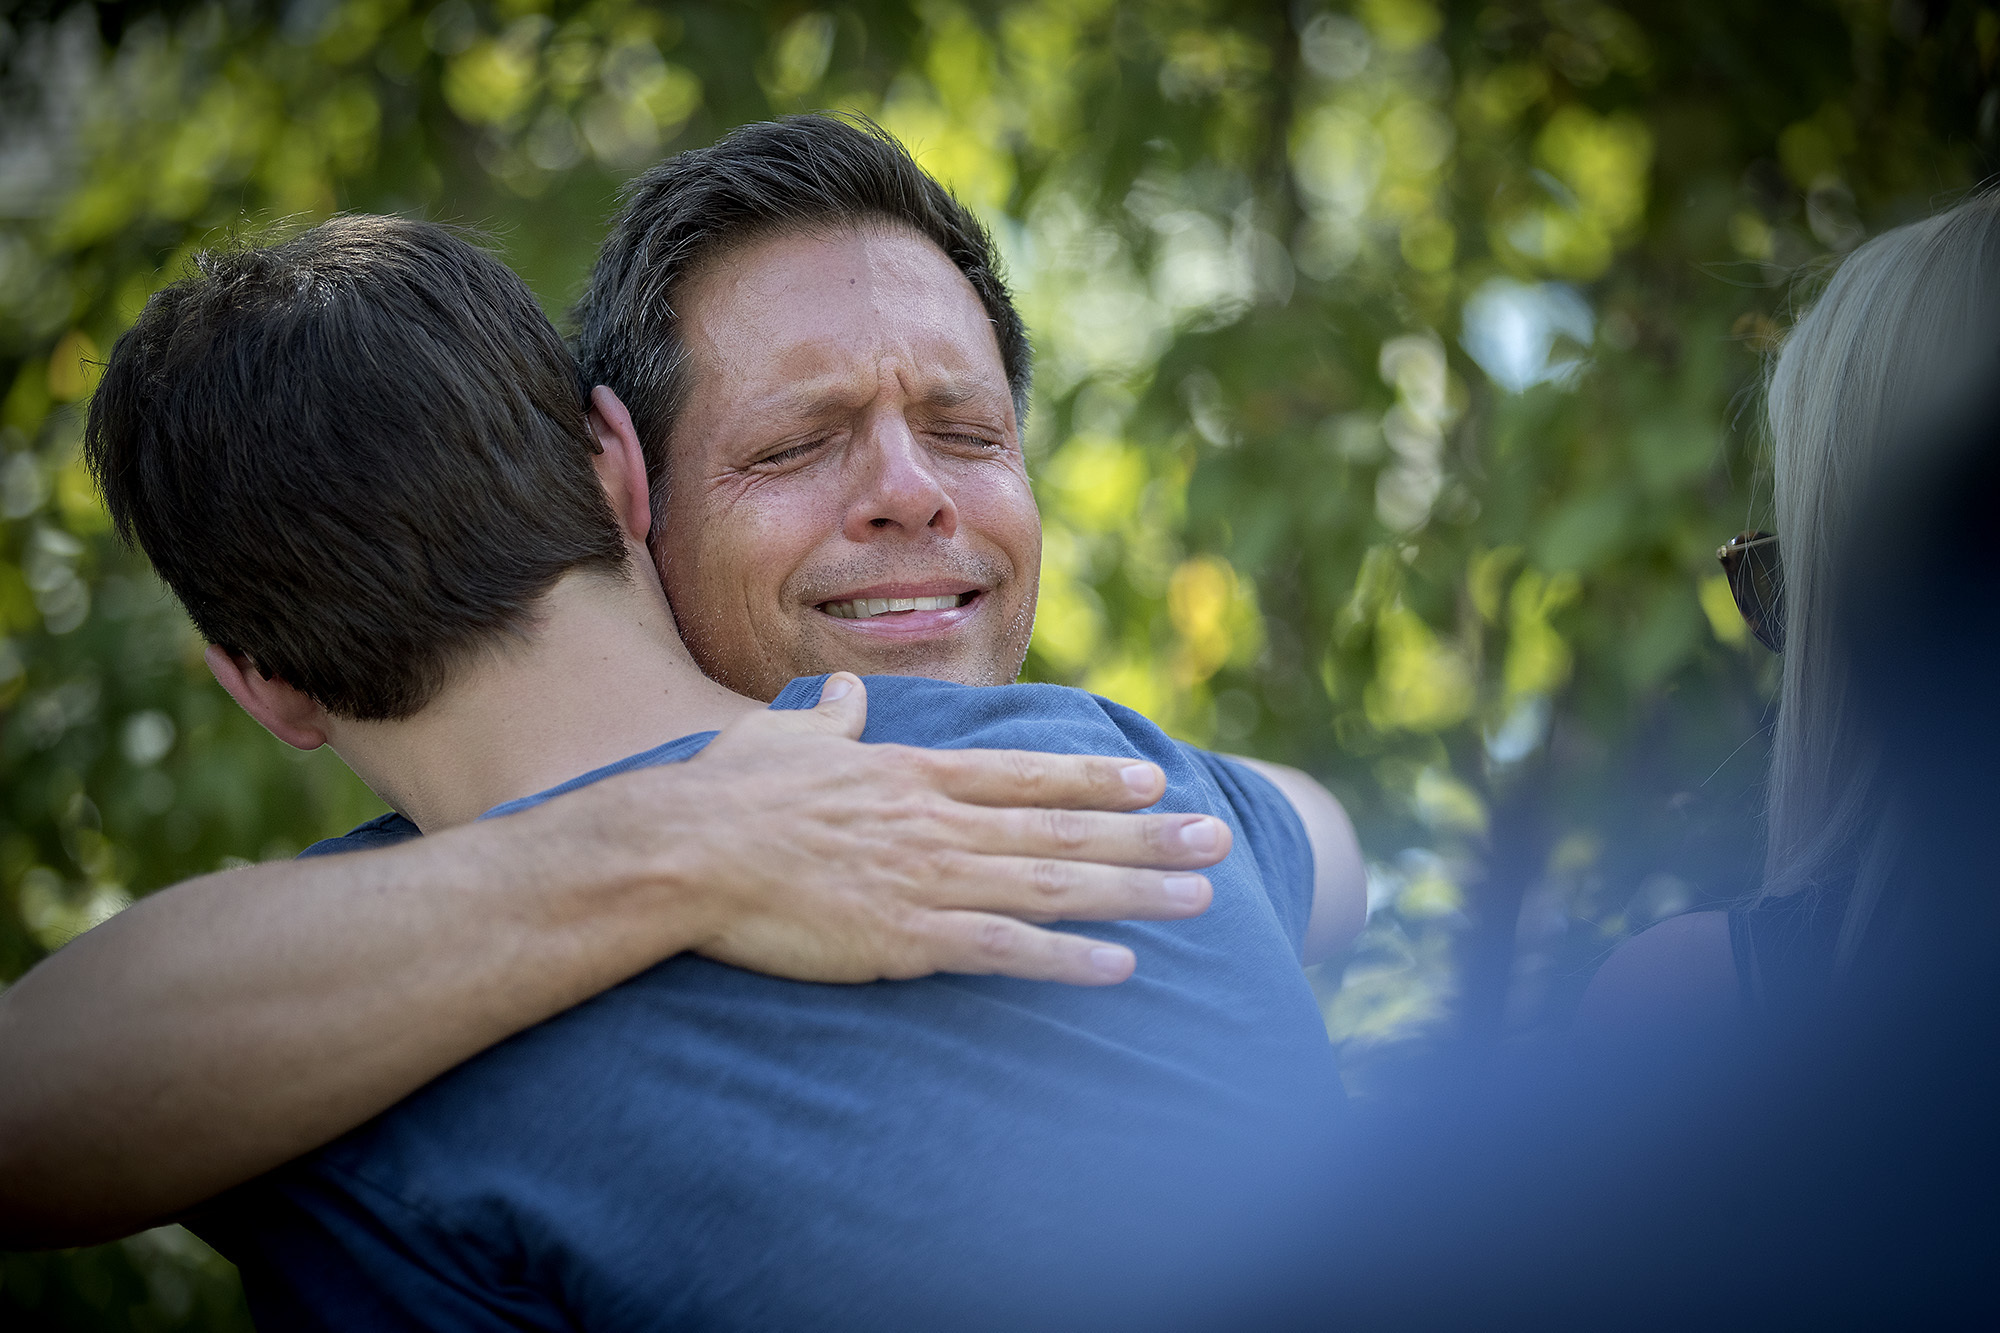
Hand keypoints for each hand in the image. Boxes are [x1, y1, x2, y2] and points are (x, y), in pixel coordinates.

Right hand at [572, 675, 1228, 986]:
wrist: (682, 849)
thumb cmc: (726, 793)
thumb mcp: (786, 739)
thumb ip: (832, 719)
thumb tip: (846, 693)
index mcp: (912, 776)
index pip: (1022, 775)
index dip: (1091, 778)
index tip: (1151, 779)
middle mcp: (938, 822)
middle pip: (1061, 830)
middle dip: (1145, 836)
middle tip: (1216, 839)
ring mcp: (928, 878)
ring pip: (1051, 885)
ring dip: (1132, 891)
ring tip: (1200, 897)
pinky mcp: (906, 936)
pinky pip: (1003, 950)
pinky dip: (1065, 958)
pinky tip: (1121, 967)